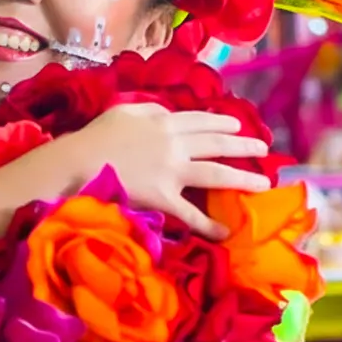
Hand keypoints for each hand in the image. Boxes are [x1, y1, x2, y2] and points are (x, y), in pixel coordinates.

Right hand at [71, 103, 270, 238]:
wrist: (79, 162)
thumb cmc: (95, 137)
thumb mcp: (122, 111)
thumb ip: (148, 110)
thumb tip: (166, 114)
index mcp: (164, 123)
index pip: (200, 121)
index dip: (222, 123)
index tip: (237, 125)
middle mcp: (174, 145)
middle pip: (216, 145)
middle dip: (243, 146)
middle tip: (263, 149)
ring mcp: (171, 172)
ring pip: (215, 174)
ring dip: (242, 179)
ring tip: (262, 184)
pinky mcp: (163, 198)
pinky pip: (190, 214)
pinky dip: (208, 224)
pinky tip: (225, 232)